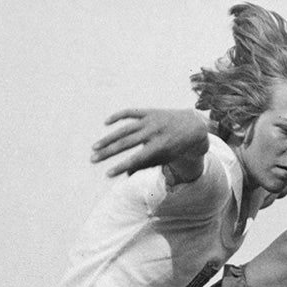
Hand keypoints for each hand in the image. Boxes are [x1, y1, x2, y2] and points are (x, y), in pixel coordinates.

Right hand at [90, 109, 208, 176]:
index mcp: (160, 147)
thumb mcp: (166, 159)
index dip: (121, 166)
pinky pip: (130, 112)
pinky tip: (106, 123)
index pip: (136, 159)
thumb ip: (146, 165)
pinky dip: (118, 116)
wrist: (193, 127)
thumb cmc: (177, 148)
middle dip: (108, 152)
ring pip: (125, 129)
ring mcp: (151, 120)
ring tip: (95, 146)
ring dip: (108, 138)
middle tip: (93, 159)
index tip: (107, 174)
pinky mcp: (149, 111)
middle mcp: (154, 132)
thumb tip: (126, 174)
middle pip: (126, 143)